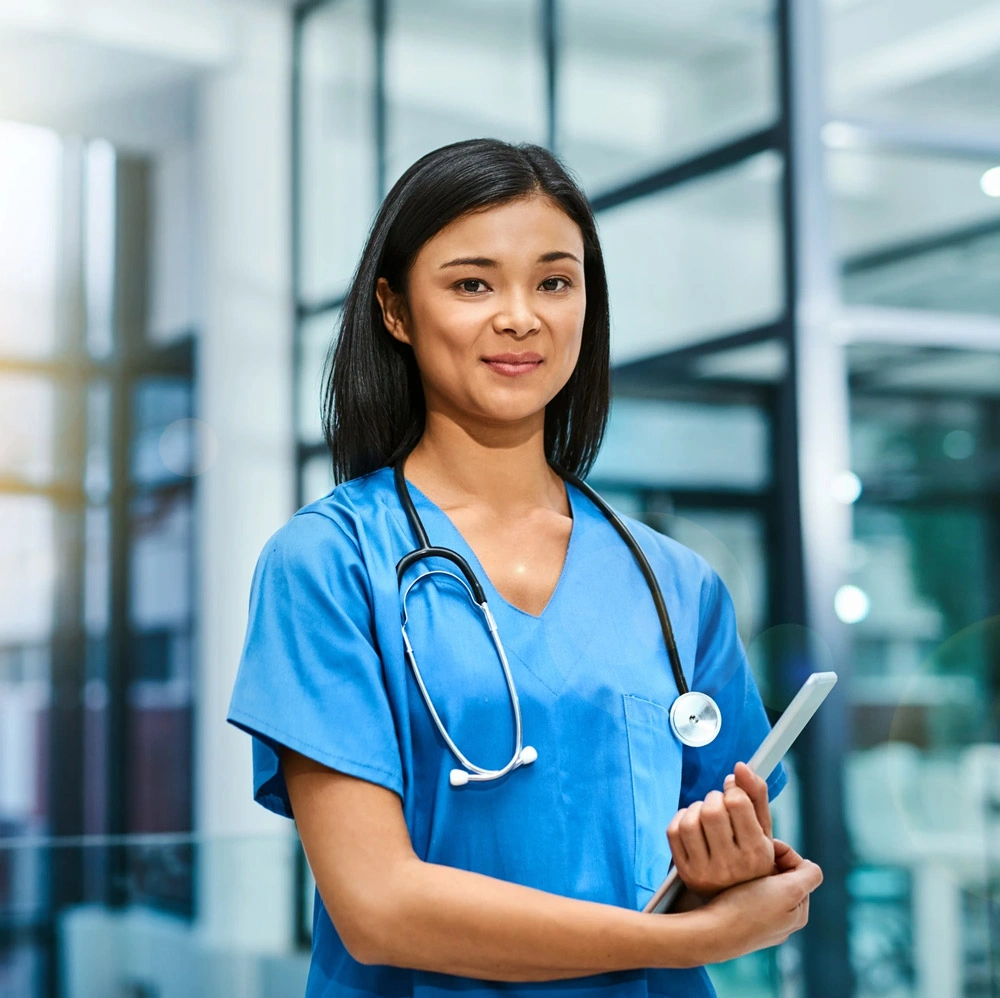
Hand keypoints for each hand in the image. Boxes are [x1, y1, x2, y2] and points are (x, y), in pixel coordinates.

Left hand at [666, 763, 773, 897]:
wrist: (737, 900)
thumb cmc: (752, 856)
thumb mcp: (764, 829)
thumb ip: (757, 795)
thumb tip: (741, 766)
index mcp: (757, 853)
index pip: (736, 802)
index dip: (733, 790)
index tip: (734, 795)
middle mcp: (731, 865)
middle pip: (711, 810)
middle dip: (714, 798)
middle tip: (721, 805)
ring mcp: (705, 871)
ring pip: (690, 819)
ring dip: (697, 808)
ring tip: (707, 816)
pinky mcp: (685, 872)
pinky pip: (673, 830)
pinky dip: (682, 818)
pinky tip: (694, 824)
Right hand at [691, 840, 821, 963]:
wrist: (711, 932)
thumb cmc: (749, 908)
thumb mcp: (789, 890)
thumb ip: (808, 876)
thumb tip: (811, 866)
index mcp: (798, 914)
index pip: (800, 871)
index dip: (785, 854)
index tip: (767, 846)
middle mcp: (782, 921)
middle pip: (782, 877)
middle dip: (770, 863)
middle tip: (751, 855)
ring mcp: (760, 923)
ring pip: (763, 884)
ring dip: (755, 870)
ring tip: (741, 865)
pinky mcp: (740, 921)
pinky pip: (747, 894)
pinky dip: (742, 881)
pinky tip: (731, 879)